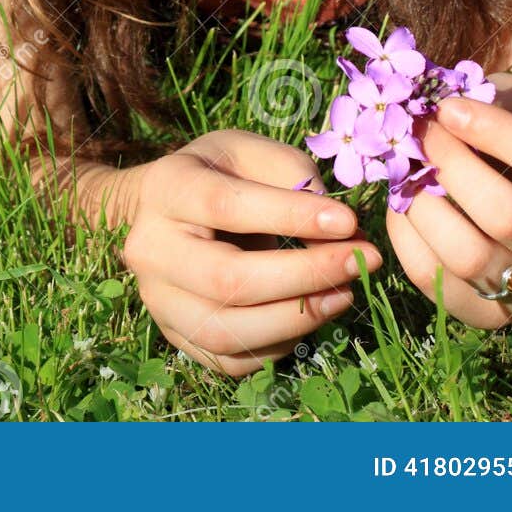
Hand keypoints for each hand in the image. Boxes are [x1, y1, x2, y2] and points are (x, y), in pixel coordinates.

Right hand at [121, 127, 381, 377]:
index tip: (347, 221)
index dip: (290, 217)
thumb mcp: (251, 151)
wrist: (167, 210)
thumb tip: (338, 226)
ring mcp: (158, 300)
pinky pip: (230, 360)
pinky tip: (309, 315)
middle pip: (226, 279)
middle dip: (304, 276)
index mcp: (167, 188)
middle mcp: (150, 249)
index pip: (227, 207)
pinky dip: (278, 345)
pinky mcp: (175, 336)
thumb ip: (292, 174)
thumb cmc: (219, 173)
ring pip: (227, 332)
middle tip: (360, 262)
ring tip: (344, 293)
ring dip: (297, 319)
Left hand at [385, 72, 511, 325]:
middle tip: (419, 131)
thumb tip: (437, 106)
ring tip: (403, 165)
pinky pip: (433, 278)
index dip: (497, 132)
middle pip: (510, 217)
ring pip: (468, 257)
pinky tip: (400, 199)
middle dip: (453, 166)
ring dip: (422, 202)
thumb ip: (490, 100)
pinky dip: (405, 233)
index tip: (448, 107)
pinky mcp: (486, 314)